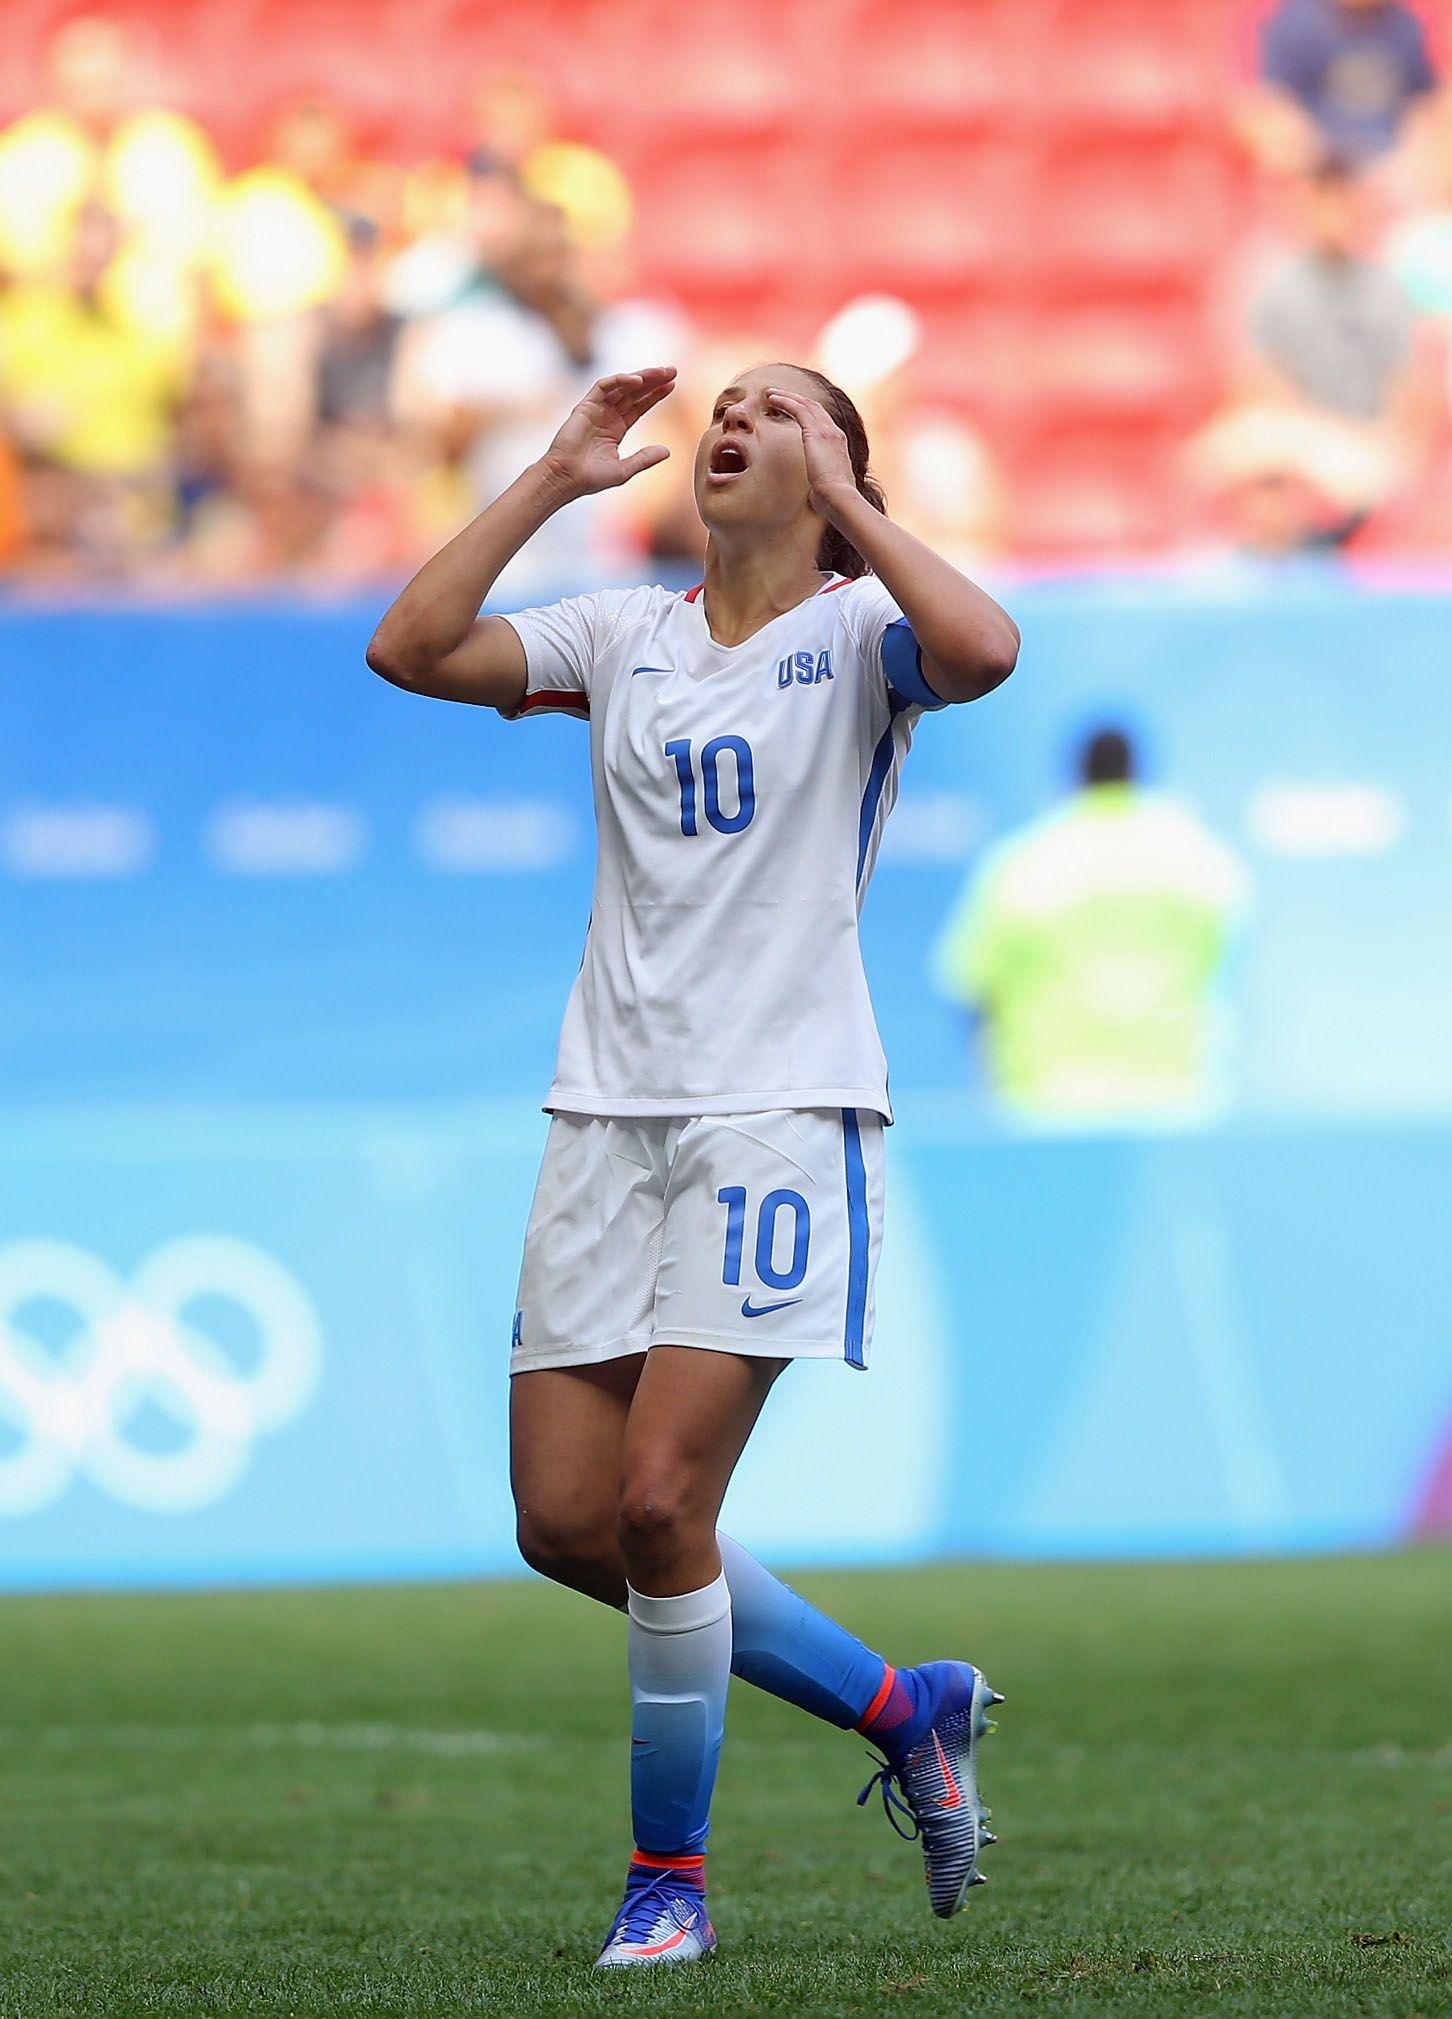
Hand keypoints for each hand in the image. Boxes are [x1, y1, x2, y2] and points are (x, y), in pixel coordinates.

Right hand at [539, 367, 675, 497]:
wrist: (566, 478)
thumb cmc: (591, 478)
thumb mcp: (624, 470)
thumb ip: (644, 459)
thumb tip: (668, 451)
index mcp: (616, 429)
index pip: (639, 406)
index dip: (655, 395)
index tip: (672, 385)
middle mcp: (607, 416)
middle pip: (633, 392)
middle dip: (653, 380)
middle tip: (672, 370)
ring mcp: (596, 409)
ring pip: (622, 386)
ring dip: (641, 376)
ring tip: (660, 372)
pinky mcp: (585, 406)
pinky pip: (604, 386)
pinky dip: (620, 380)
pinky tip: (637, 380)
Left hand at [766, 386, 856, 511]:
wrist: (838, 497)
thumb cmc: (831, 500)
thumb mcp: (825, 487)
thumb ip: (819, 483)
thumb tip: (812, 493)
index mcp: (838, 446)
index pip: (822, 422)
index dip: (807, 414)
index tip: (792, 411)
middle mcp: (835, 433)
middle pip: (814, 408)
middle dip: (796, 399)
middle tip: (778, 396)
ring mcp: (826, 431)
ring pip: (805, 404)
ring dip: (787, 396)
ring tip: (770, 393)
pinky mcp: (815, 432)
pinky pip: (798, 409)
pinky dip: (785, 401)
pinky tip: (772, 399)